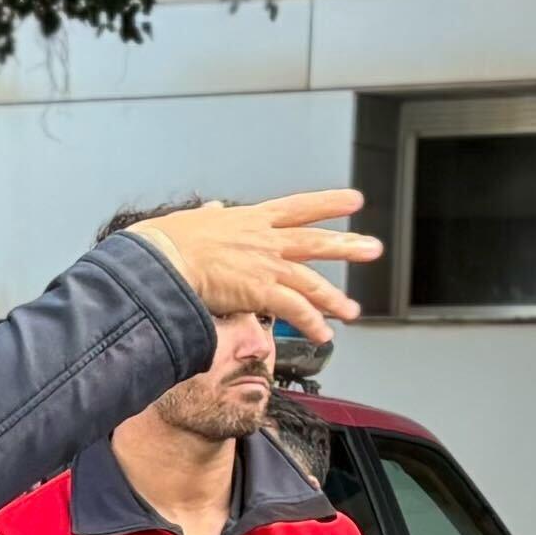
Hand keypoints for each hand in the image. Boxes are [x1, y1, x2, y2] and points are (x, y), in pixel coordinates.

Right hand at [125, 189, 383, 336]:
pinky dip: (311, 322)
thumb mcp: (192, 220)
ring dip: (334, 298)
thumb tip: (212, 208)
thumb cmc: (167, 242)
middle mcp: (264, 240)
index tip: (353, 200)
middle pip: (315, 242)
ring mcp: (265, 265)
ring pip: (311, 281)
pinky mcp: (260, 291)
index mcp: (250, 219)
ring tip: (353, 311)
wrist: (162, 260)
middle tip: (373, 248)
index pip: (297, 207)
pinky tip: (324, 334)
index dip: (328, 203)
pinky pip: (295, 310)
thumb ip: (210, 216)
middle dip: (347, 245)